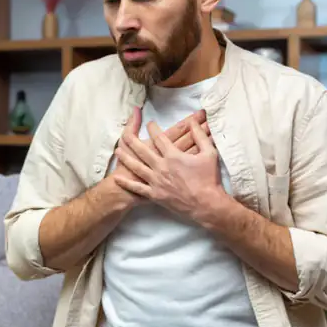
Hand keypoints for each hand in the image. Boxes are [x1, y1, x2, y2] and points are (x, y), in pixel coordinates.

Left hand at [112, 116, 226, 219]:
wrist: (206, 204)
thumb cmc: (209, 178)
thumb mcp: (209, 153)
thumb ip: (200, 136)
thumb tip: (193, 122)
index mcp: (173, 156)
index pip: (159, 138)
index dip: (153, 129)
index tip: (150, 124)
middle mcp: (161, 166)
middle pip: (142, 150)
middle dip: (132, 141)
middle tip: (125, 135)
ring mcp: (156, 181)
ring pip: (137, 167)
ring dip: (126, 159)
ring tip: (117, 151)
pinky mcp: (155, 194)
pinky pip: (138, 188)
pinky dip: (127, 183)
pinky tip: (118, 178)